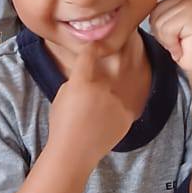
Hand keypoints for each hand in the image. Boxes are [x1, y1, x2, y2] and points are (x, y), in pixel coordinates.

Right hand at [48, 43, 134, 168]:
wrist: (74, 153)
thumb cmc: (63, 125)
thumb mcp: (61, 95)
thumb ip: (78, 78)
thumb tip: (91, 67)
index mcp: (81, 82)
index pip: (90, 52)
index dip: (93, 45)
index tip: (97, 42)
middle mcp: (102, 89)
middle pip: (115, 59)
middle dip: (119, 48)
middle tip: (125, 40)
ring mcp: (117, 102)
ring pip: (125, 78)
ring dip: (125, 73)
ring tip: (120, 74)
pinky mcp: (127, 114)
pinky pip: (129, 98)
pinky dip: (124, 99)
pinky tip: (116, 103)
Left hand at [150, 0, 191, 77]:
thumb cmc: (187, 49)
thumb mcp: (173, 26)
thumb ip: (165, 12)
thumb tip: (144, 2)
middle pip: (155, 9)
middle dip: (160, 30)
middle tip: (178, 39)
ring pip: (158, 20)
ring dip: (166, 37)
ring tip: (181, 42)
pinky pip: (166, 27)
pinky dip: (170, 42)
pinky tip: (183, 45)